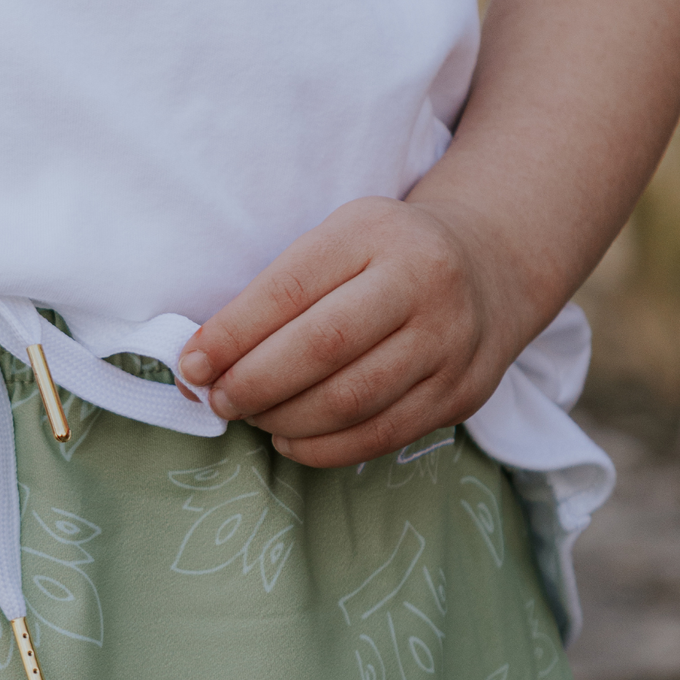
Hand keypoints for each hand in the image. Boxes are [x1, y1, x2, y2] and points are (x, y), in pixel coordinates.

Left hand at [177, 196, 531, 468]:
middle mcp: (422, 281)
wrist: (488, 270)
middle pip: (321, 348)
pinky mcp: (459, 393)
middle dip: (253, 384)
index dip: (231, 335)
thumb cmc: (380, 262)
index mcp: (375, 232)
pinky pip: (376, 436)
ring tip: (252, 416)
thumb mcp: (333, 246)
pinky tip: (289, 437)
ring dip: (282, 419)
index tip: (191, 365)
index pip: (288, 288)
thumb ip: (270, 298)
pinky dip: (318, 447)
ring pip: (349, 400)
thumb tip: (197, 366)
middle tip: (219, 401)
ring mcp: (448, 341)